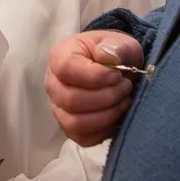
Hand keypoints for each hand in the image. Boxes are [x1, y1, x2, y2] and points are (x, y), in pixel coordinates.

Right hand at [45, 30, 143, 146]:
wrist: (115, 71)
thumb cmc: (113, 53)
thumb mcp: (119, 42)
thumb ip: (114, 46)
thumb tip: (108, 58)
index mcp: (60, 56)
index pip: (66, 69)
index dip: (95, 76)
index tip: (118, 75)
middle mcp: (53, 84)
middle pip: (71, 100)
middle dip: (106, 97)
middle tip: (126, 87)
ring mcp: (58, 108)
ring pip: (75, 123)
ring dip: (107, 115)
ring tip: (124, 101)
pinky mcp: (69, 128)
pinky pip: (83, 138)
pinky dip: (104, 130)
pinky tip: (118, 116)